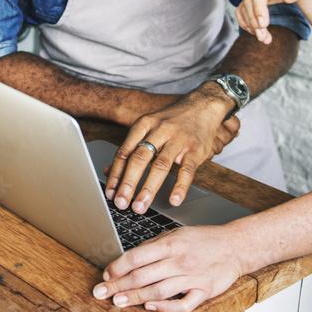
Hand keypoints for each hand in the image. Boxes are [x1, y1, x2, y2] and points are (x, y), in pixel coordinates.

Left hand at [92, 225, 244, 311]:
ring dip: (135, 297)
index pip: (137, 256)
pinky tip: (151, 306)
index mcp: (172, 243)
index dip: (118, 267)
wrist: (235, 246)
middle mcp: (180, 260)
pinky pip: (183, 303)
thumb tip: (130, 258)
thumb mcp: (178, 233)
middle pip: (143, 276)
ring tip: (118, 302)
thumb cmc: (205, 240)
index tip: (106, 276)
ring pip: (158, 290)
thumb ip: (155, 246)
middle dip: (118, 285)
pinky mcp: (204, 292)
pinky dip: (166, 306)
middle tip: (101, 293)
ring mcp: (192, 277)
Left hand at [104, 94, 239, 212]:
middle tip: (121, 203)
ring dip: (148, 188)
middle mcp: (160, 130)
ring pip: (161, 165)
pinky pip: (187, 170)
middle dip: (128, 183)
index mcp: (144, 124)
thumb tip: (108, 171)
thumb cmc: (172, 121)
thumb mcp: (148, 127)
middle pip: (140, 158)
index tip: (110, 193)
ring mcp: (179, 139)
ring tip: (140, 206)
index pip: (125, 152)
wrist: (203, 106)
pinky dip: (180, 186)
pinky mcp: (196, 149)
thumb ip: (130, 149)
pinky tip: (173, 200)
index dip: (116, 174)